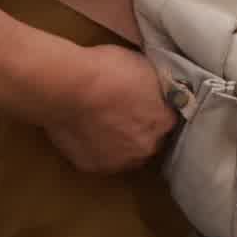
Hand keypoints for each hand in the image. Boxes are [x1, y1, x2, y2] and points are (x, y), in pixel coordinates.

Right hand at [45, 43, 176, 176]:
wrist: (69, 86)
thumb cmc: (107, 69)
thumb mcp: (146, 69)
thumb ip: (156, 89)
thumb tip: (158, 94)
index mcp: (163, 122)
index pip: (167, 120)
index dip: (155, 110)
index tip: (145, 103)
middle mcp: (145, 147)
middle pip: (149, 141)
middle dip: (140, 130)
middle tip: (122, 114)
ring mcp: (118, 161)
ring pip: (125, 155)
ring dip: (120, 144)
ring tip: (103, 125)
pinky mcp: (91, 166)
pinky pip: (99, 158)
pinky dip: (95, 148)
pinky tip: (87, 133)